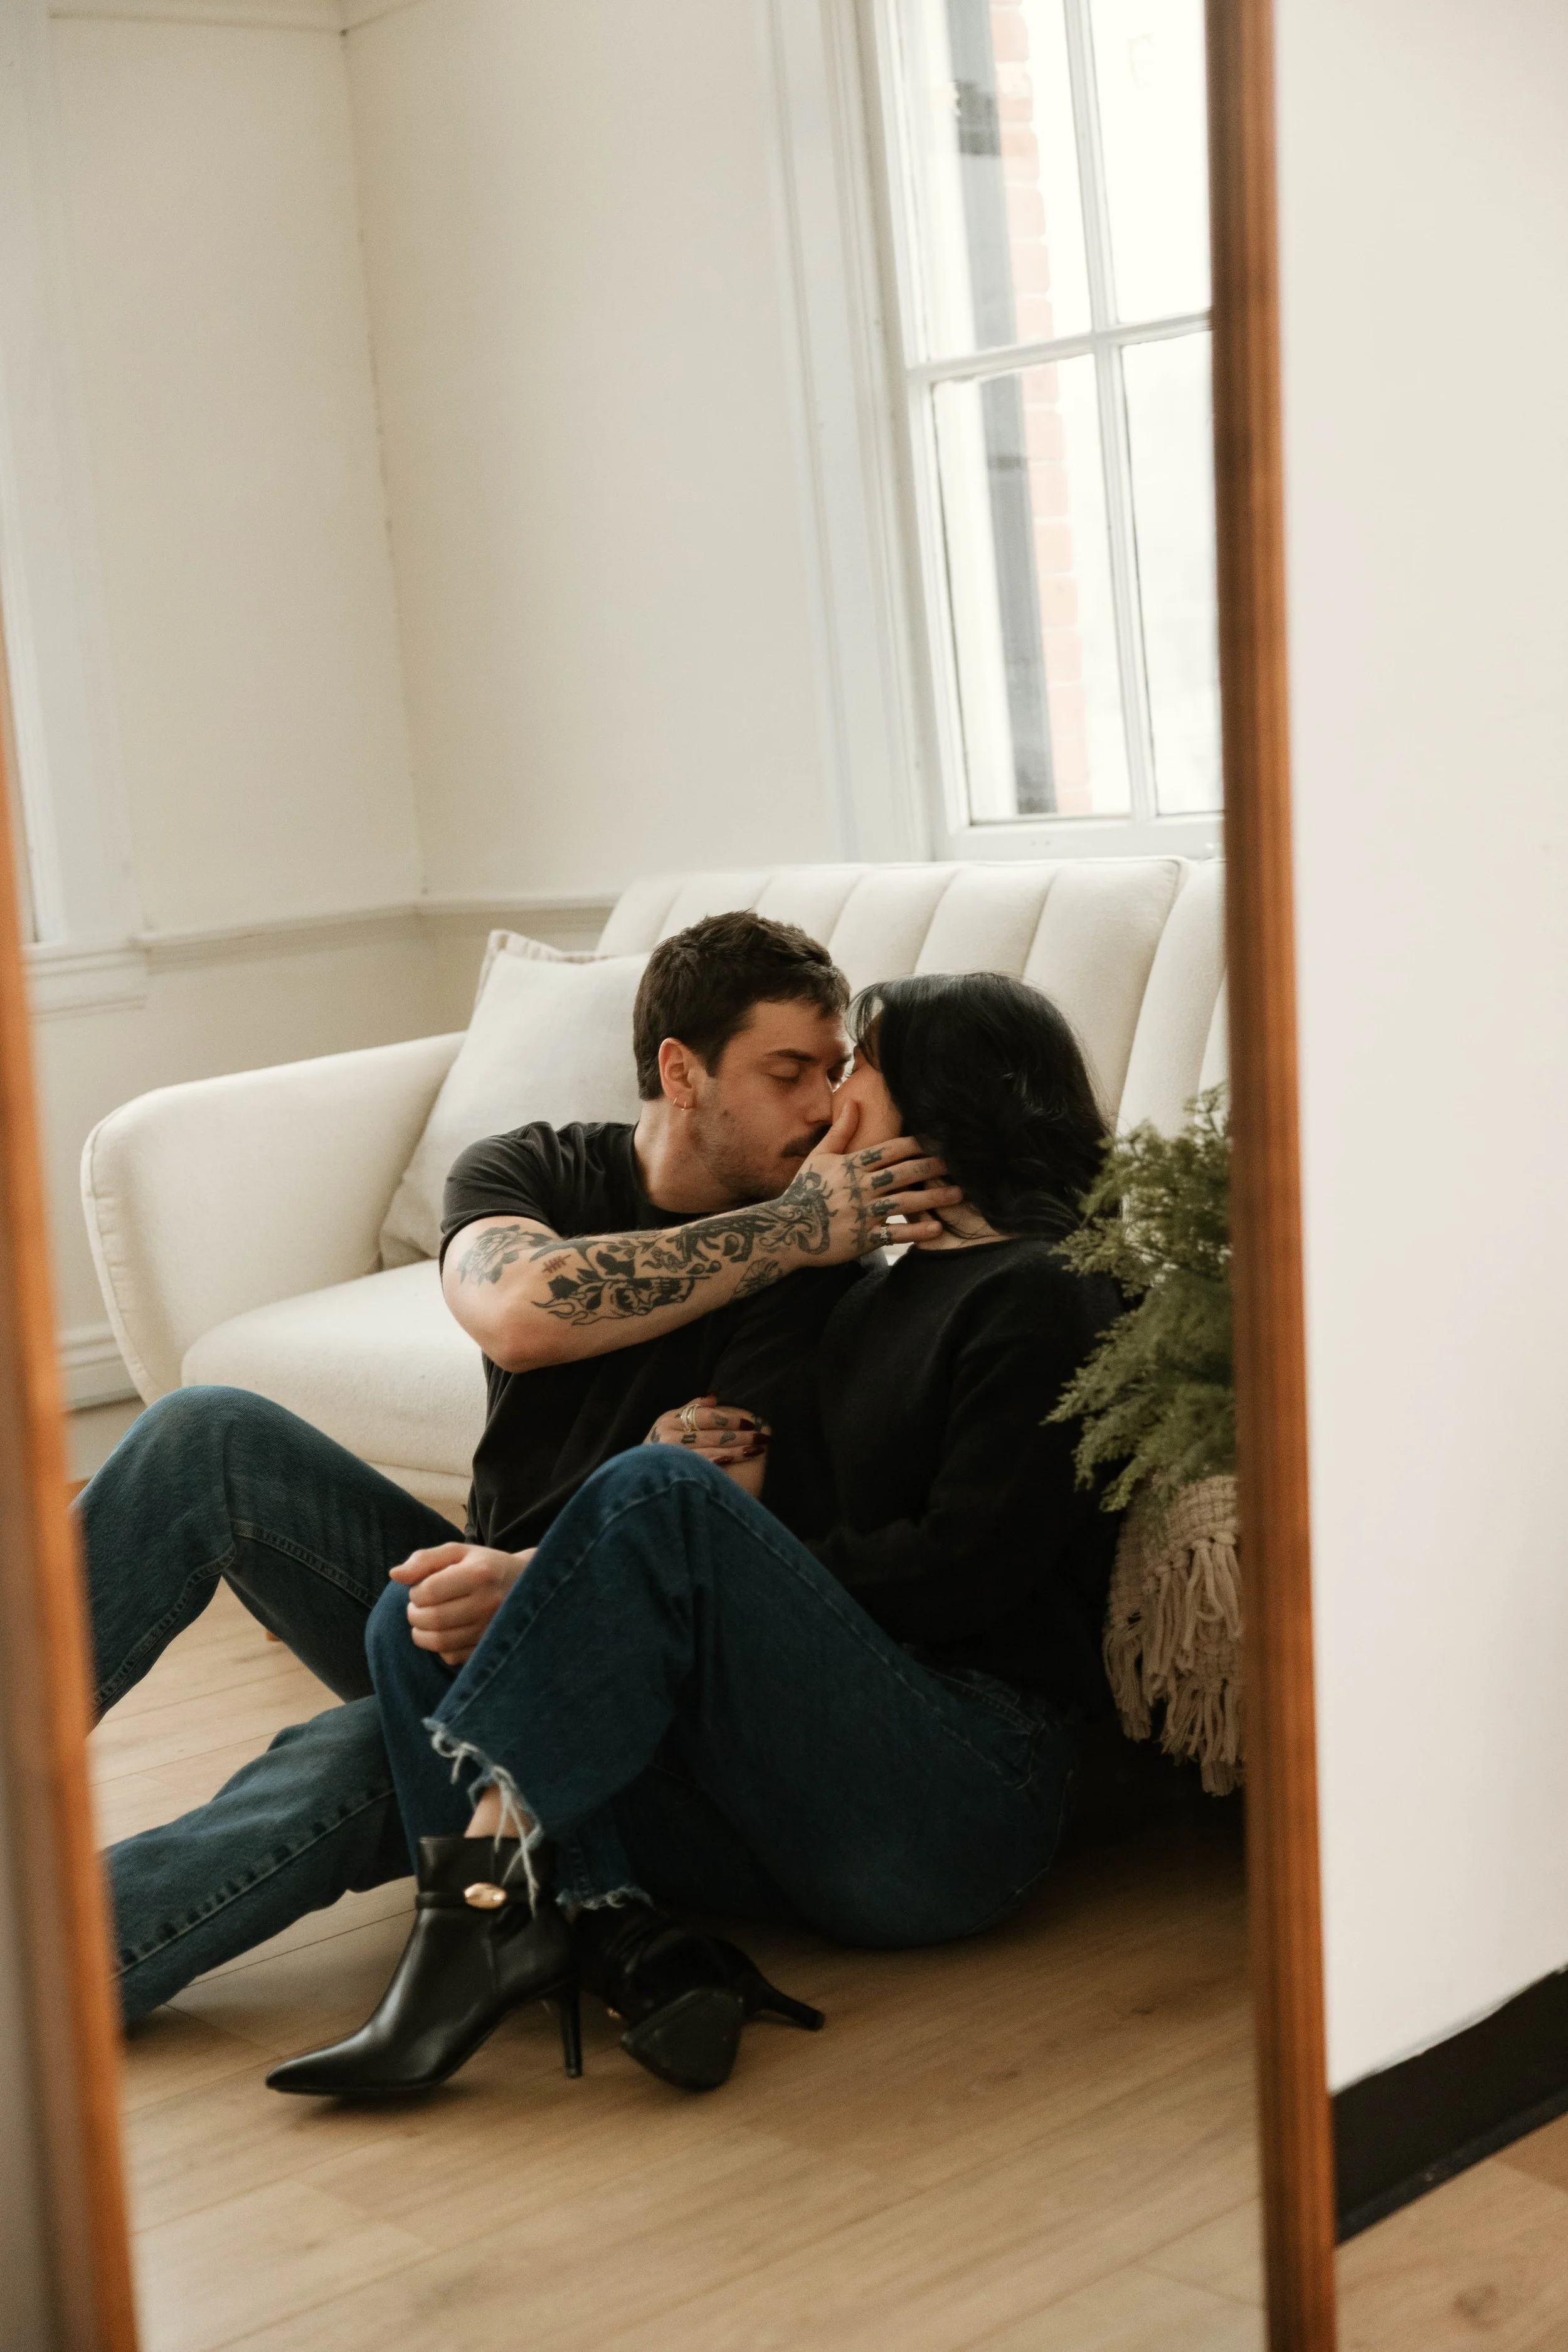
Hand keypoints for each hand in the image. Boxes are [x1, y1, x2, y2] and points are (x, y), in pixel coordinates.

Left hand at [389, 1542, 534, 1668]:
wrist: (525, 1585)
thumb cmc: (483, 1565)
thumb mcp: (457, 1553)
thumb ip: (424, 1559)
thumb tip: (394, 1575)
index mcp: (480, 1574)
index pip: (430, 1590)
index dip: (415, 1592)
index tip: (419, 1589)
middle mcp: (489, 1603)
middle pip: (434, 1619)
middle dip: (414, 1614)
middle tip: (417, 1607)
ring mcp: (491, 1629)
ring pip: (440, 1642)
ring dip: (421, 1633)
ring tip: (424, 1620)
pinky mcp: (488, 1647)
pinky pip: (451, 1656)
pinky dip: (439, 1647)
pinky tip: (444, 1632)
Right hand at [645, 1395, 769, 1466]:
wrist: (637, 1478)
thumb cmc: (658, 1448)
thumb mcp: (667, 1423)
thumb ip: (689, 1409)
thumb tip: (714, 1397)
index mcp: (668, 1420)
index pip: (706, 1416)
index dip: (729, 1418)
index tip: (749, 1422)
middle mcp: (668, 1436)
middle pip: (713, 1433)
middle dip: (742, 1435)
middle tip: (763, 1437)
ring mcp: (672, 1456)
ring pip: (712, 1449)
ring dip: (738, 1449)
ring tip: (758, 1449)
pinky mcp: (675, 1473)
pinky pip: (703, 1465)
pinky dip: (720, 1462)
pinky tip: (734, 1460)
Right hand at [791, 1097, 962, 1261]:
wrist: (786, 1230)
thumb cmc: (804, 1190)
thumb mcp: (819, 1157)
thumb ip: (840, 1131)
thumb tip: (853, 1101)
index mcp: (850, 1166)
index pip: (888, 1150)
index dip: (915, 1144)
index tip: (938, 1140)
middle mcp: (859, 1188)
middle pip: (902, 1173)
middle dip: (932, 1167)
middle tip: (958, 1163)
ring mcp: (862, 1213)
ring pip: (904, 1202)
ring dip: (933, 1197)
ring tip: (958, 1193)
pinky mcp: (863, 1238)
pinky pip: (895, 1233)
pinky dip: (917, 1231)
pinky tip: (937, 1228)